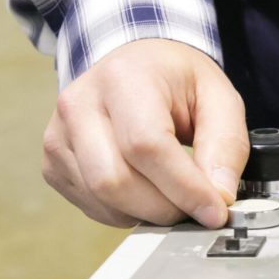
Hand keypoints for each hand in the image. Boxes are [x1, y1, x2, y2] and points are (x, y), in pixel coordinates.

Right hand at [41, 39, 247, 228]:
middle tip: (197, 207)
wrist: (133, 65)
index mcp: (122, 78)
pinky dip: (127, 212)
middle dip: (165, 207)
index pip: (146, 146)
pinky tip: (147, 192)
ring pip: (103, 200)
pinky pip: (92, 206)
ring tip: (174, 196)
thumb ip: (226, 145)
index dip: (183, 187)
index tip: (215, 210)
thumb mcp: (219, 97)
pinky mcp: (53, 163)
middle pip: (115, 181)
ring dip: (148, 213)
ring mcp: (58, 136)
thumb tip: (218, 196)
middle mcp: (79, 104)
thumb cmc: (176, 80)